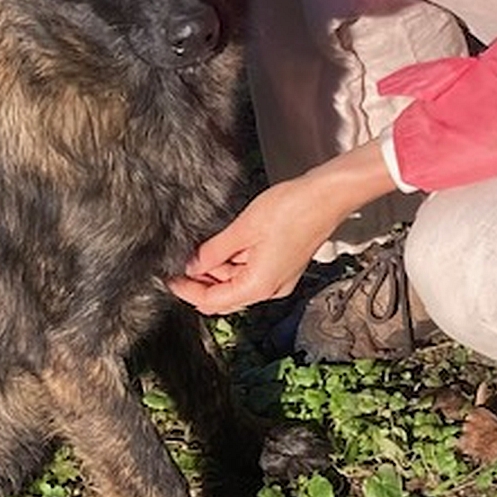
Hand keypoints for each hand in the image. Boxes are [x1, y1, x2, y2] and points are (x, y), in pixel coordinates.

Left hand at [169, 141, 399, 314]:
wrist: (328, 195)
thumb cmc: (291, 209)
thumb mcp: (243, 229)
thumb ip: (214, 252)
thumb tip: (192, 267)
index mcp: (258, 286)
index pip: (212, 301)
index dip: (187, 291)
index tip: (168, 277)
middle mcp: (269, 290)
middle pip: (224, 298)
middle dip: (200, 285)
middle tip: (177, 265)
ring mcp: (277, 279)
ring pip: (236, 285)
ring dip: (215, 273)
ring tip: (196, 251)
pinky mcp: (282, 266)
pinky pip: (249, 273)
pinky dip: (231, 265)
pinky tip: (219, 248)